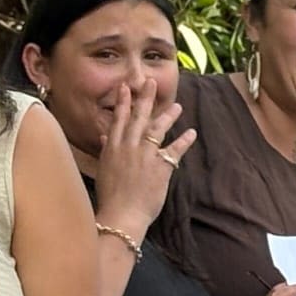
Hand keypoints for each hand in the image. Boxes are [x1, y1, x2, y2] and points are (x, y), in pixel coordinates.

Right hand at [92, 74, 194, 238]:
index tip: (126, 86)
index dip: (124, 101)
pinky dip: (184, 141)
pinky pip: (175, 151)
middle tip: (152, 81)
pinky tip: (192, 132)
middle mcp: (128, 147)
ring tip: (178, 106)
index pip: (119, 119)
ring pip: (157, 129)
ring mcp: (145, 156)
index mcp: (113, 147)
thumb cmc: (111, 195)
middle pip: (138, 118)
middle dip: (145, 98)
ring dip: (168, 116)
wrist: (121, 214)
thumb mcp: (104, 169)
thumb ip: (106, 149)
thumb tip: (105, 137)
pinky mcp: (160, 167)